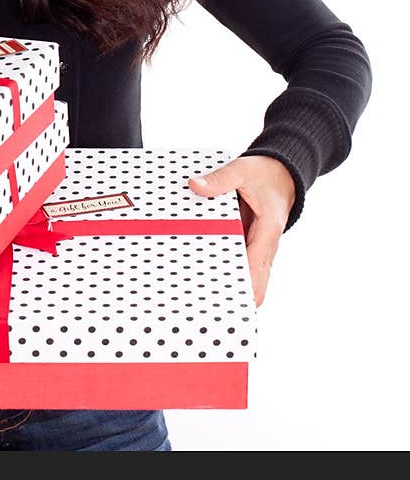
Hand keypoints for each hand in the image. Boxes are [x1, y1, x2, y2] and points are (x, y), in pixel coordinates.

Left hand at [188, 155, 295, 307]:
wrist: (282, 172)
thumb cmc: (267, 174)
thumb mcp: (243, 170)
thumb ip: (220, 179)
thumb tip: (196, 186)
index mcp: (268, 232)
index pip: (257, 271)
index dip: (245, 291)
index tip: (227, 306)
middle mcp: (265, 245)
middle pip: (252, 282)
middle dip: (233, 296)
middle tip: (206, 308)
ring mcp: (258, 246)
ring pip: (247, 275)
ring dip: (229, 285)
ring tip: (201, 300)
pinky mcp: (250, 242)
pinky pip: (240, 261)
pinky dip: (226, 269)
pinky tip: (205, 275)